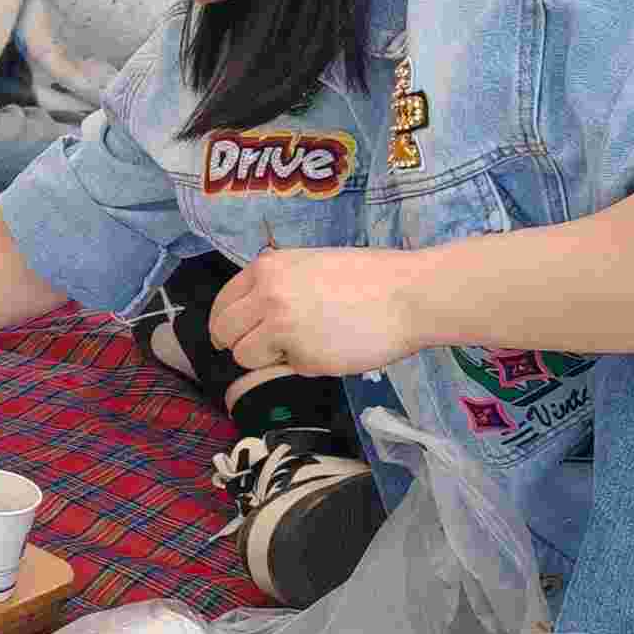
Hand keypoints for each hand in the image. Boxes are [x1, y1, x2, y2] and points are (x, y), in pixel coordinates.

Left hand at [209, 248, 430, 381]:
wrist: (410, 295)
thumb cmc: (370, 277)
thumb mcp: (311, 263)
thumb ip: (278, 283)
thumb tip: (252, 306)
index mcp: (267, 269)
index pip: (223, 302)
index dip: (225, 322)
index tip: (230, 334)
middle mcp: (267, 296)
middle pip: (224, 332)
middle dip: (236, 344)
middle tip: (257, 351)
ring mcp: (282, 328)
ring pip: (245, 357)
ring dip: (265, 359)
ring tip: (301, 346)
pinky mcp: (303, 358)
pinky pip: (286, 370)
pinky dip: (304, 366)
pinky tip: (331, 349)